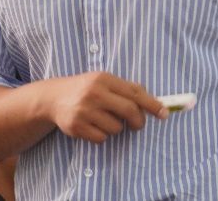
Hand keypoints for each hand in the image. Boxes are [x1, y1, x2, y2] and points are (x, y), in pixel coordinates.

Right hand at [40, 72, 165, 142]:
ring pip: (116, 128)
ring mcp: (84, 110)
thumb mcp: (102, 81)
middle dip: (138, 121)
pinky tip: (92, 126)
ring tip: (102, 119)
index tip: (164, 114)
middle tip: (136, 124)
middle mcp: (93, 93)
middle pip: (130, 111)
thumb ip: (126, 88)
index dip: (152, 104)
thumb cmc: (84, 89)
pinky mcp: (77, 126)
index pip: (135, 93)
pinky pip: (102, 138)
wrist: (52, 98)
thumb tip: (154, 101)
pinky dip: (101, 135)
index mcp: (102, 79)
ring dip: (114, 128)